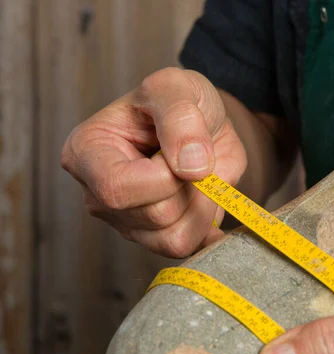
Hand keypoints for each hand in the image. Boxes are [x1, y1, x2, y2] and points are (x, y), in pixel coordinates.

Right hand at [61, 67, 246, 256]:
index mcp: (86, 152)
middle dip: (191, 188)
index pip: (118, 188)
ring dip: (203, 206)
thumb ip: (181, 118)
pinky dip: (209, 223)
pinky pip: (190, 248)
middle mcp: (98, 195)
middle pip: (154, 216)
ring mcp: (125, 222)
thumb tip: (191, 167)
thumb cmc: (178, 100)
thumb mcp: (178, 87)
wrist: (201, 122)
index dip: (165, 176)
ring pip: (174, 239)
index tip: (185, 151)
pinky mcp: (154, 239)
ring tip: (199, 174)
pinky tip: (206, 196)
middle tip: (196, 158)